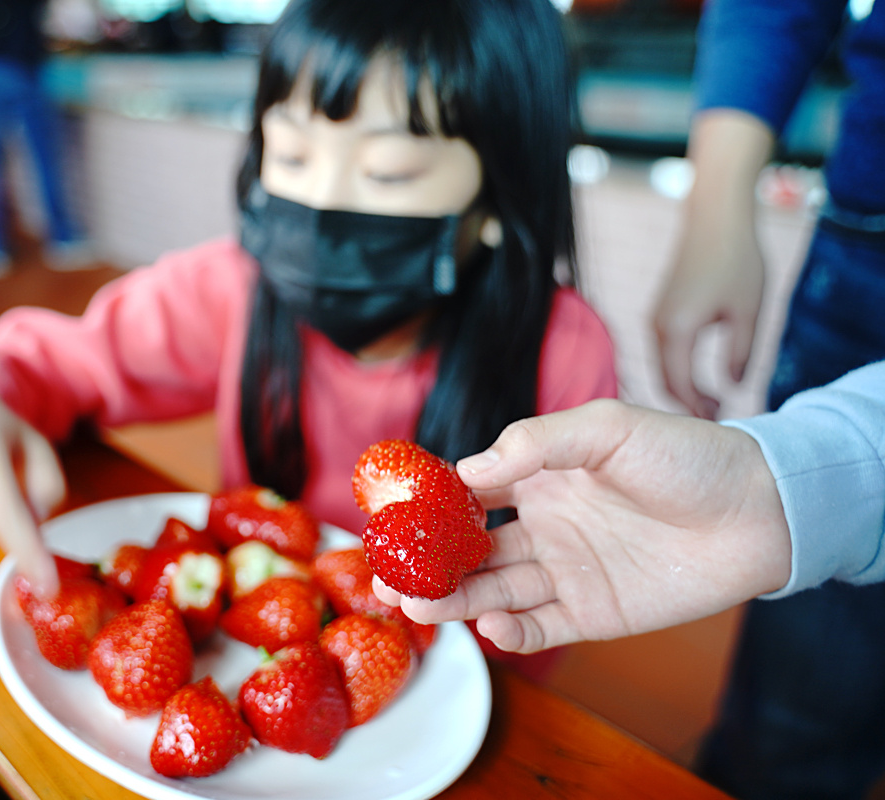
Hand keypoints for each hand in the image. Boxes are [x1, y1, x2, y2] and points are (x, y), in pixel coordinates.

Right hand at [373, 399, 791, 651]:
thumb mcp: (606, 428)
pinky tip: (490, 624)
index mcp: (540, 477)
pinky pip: (539, 627)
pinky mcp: (592, 613)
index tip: (393, 517)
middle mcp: (543, 526)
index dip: (430, 506)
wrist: (758, 509)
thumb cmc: (684, 456)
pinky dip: (510, 631)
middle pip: (470, 551)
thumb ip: (535, 442)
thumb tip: (463, 470)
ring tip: (419, 607)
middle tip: (388, 578)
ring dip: (454, 600)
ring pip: (494, 590)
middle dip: (427, 566)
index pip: (470, 493)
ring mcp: (566, 571)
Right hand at [654, 212, 764, 418]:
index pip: (679, 386)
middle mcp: (657, 327)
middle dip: (687, 404)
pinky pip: (662, 352)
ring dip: (681, 389)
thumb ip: (742, 355)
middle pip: (664, 381)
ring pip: (661, 368)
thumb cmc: (736, 259)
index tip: (720, 422)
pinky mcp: (660, 310)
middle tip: (717, 418)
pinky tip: (699, 376)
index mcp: (676, 330)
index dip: (698, 409)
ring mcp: (655, 318)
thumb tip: (733, 387)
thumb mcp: (750, 311)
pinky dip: (677, 371)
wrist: (714, 217)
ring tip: (711, 402)